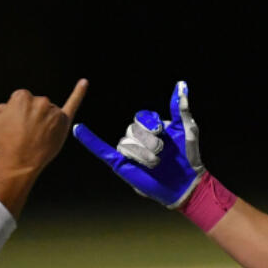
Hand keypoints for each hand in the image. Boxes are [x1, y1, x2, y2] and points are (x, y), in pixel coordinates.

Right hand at [0, 80, 87, 175]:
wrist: (20, 163)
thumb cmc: (4, 142)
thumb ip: (2, 107)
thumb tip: (11, 106)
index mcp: (22, 96)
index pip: (21, 99)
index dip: (17, 113)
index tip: (15, 125)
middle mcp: (40, 101)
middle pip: (36, 104)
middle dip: (30, 116)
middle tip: (24, 133)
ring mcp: (53, 111)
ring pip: (48, 111)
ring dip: (42, 121)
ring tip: (35, 137)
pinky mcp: (64, 121)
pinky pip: (73, 103)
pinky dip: (79, 92)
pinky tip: (84, 82)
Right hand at [74, 80, 203, 206]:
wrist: (186, 182)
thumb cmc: (188, 156)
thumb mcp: (187, 128)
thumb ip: (181, 107)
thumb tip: (181, 85)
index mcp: (150, 127)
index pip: (141, 118)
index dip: (150, 124)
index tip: (162, 132)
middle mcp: (137, 137)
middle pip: (132, 130)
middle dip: (149, 142)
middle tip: (161, 153)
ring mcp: (129, 152)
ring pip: (126, 143)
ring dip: (142, 154)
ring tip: (155, 163)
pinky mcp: (122, 164)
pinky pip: (102, 150)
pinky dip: (89, 140)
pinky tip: (79, 129)